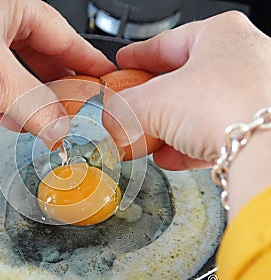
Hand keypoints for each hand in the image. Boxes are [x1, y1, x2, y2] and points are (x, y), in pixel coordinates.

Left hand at [0, 0, 115, 145]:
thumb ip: (36, 106)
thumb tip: (59, 128)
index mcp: (13, 7)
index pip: (65, 37)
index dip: (87, 61)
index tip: (104, 79)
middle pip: (43, 58)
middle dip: (59, 88)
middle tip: (77, 109)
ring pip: (20, 76)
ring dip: (33, 102)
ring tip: (49, 122)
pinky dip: (8, 106)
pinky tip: (16, 121)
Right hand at [102, 11, 270, 219]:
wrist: (266, 148)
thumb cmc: (225, 105)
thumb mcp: (153, 102)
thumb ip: (125, 108)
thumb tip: (111, 118)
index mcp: (219, 35)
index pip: (165, 43)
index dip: (137, 56)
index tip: (123, 64)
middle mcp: (243, 59)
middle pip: (182, 79)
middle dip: (151, 99)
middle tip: (131, 108)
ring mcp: (253, 93)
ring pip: (198, 109)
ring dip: (167, 128)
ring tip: (146, 140)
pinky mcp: (256, 127)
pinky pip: (213, 133)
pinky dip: (187, 145)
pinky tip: (169, 157)